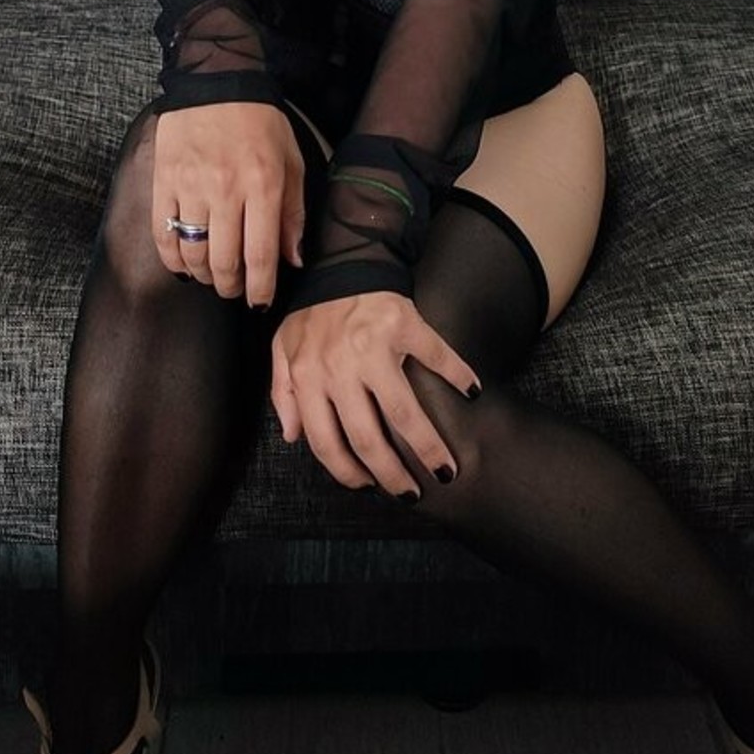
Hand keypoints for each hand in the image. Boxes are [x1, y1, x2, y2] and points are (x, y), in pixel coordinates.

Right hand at [151, 101, 305, 308]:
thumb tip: (293, 260)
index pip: (261, 255)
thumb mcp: (291, 162)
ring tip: (214, 276)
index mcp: (262, 185)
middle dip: (232, 287)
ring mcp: (191, 187)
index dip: (260, 288)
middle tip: (236, 290)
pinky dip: (173, 259)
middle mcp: (226, 190)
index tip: (260, 302)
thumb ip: (293, 213)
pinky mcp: (164, 182)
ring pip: (193, 254)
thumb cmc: (260, 123)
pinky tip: (184, 264)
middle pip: (224, 262)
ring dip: (204, 276)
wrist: (216, 84)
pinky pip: (163, 235)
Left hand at [269, 293, 482, 496]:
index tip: (366, 486)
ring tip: (444, 470)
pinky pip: (437, 357)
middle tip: (411, 492)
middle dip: (392, 474)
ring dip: (428, 447)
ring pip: (404, 412)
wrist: (343, 262)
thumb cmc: (314, 312)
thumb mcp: (283, 349)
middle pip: (368, 436)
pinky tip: (471, 395)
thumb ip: (282, 393)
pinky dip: (458, 376)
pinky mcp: (406, 325)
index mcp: (309, 375)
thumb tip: (293, 436)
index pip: (326, 440)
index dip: (346, 472)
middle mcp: (340, 366)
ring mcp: (375, 347)